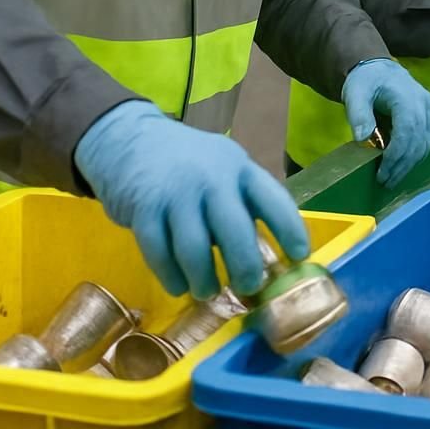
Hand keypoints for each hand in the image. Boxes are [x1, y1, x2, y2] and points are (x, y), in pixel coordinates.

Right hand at [75, 100, 309, 299]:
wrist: (128, 138)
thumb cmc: (188, 165)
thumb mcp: (223, 170)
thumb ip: (244, 202)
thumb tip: (270, 255)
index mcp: (240, 168)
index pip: (273, 199)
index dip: (290, 230)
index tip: (300, 257)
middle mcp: (212, 178)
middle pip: (235, 230)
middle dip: (244, 266)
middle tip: (248, 288)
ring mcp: (176, 193)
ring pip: (195, 248)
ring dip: (204, 279)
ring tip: (208, 292)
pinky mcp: (144, 208)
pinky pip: (159, 253)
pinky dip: (171, 276)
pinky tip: (178, 286)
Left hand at [344, 58, 429, 187]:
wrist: (380, 70)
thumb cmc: (366, 81)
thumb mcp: (355, 93)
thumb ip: (358, 113)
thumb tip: (361, 138)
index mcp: (407, 96)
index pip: (407, 131)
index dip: (396, 155)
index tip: (381, 172)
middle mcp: (424, 103)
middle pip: (418, 141)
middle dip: (402, 166)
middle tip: (384, 182)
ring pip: (426, 144)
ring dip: (409, 165)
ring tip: (391, 179)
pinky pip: (428, 141)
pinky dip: (415, 156)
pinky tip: (401, 166)